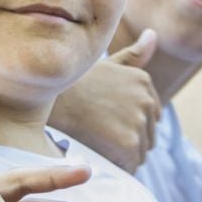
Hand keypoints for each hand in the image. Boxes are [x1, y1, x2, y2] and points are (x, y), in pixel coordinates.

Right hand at [50, 30, 160, 172]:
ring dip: (121, 156)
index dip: (127, 124)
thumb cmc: (73, 84)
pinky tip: (97, 157)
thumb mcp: (108, 63)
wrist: (48, 101)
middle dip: (127, 140)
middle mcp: (146, 100)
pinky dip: (116, 167)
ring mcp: (139, 122)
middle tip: (98, 135)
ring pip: (139, 153)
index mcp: (143, 81)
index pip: (150, 117)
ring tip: (96, 145)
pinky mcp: (129, 143)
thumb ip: (134, 55)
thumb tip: (153, 34)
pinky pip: (129, 166)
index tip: (105, 122)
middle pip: (147, 136)